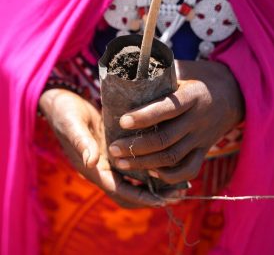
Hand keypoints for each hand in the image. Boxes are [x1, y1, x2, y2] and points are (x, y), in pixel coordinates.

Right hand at [39, 88, 166, 207]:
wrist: (63, 104)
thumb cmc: (65, 113)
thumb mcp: (72, 124)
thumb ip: (81, 142)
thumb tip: (91, 161)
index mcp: (93, 168)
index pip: (119, 190)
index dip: (140, 197)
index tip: (163, 201)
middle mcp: (103, 169)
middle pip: (130, 192)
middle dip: (153, 197)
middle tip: (178, 195)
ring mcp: (110, 162)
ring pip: (135, 182)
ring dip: (155, 187)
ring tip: (179, 185)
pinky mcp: (116, 152)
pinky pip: (135, 167)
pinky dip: (150, 171)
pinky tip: (167, 165)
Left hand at [108, 60, 243, 184]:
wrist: (234, 94)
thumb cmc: (201, 78)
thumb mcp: (185, 69)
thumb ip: (161, 72)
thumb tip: (130, 71)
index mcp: (193, 96)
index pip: (167, 108)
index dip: (144, 116)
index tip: (121, 121)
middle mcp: (198, 119)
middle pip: (165, 139)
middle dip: (136, 147)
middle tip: (113, 148)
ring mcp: (202, 138)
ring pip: (172, 157)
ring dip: (145, 163)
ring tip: (120, 162)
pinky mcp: (204, 150)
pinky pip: (189, 169)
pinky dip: (169, 175)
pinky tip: (150, 172)